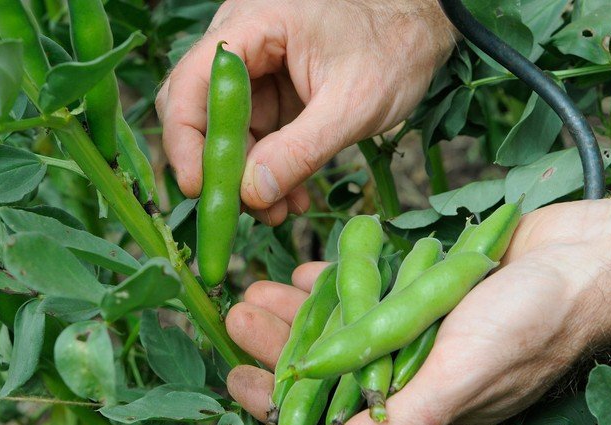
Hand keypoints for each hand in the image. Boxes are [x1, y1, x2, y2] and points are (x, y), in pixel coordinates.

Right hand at [156, 0, 455, 224]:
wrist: (425, 31)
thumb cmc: (395, 47)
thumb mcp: (353, 104)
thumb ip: (302, 149)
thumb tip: (252, 194)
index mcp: (255, 25)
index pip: (191, 83)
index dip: (185, 140)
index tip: (199, 190)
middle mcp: (244, 43)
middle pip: (199, 110)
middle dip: (219, 167)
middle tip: (242, 211)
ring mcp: (258, 70)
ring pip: (230, 133)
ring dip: (249, 179)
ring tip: (280, 213)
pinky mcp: (274, 93)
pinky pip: (258, 138)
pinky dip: (271, 171)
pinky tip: (293, 197)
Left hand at [224, 185, 610, 424]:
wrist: (581, 259)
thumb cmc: (532, 322)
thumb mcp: (463, 375)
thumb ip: (403, 423)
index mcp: (418, 401)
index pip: (334, 408)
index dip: (284, 398)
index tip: (238, 377)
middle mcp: (412, 365)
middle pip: (330, 360)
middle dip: (280, 343)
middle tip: (236, 318)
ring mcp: (416, 322)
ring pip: (341, 320)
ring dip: (298, 311)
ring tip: (256, 293)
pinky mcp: (423, 285)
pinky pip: (368, 284)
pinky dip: (336, 280)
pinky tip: (305, 274)